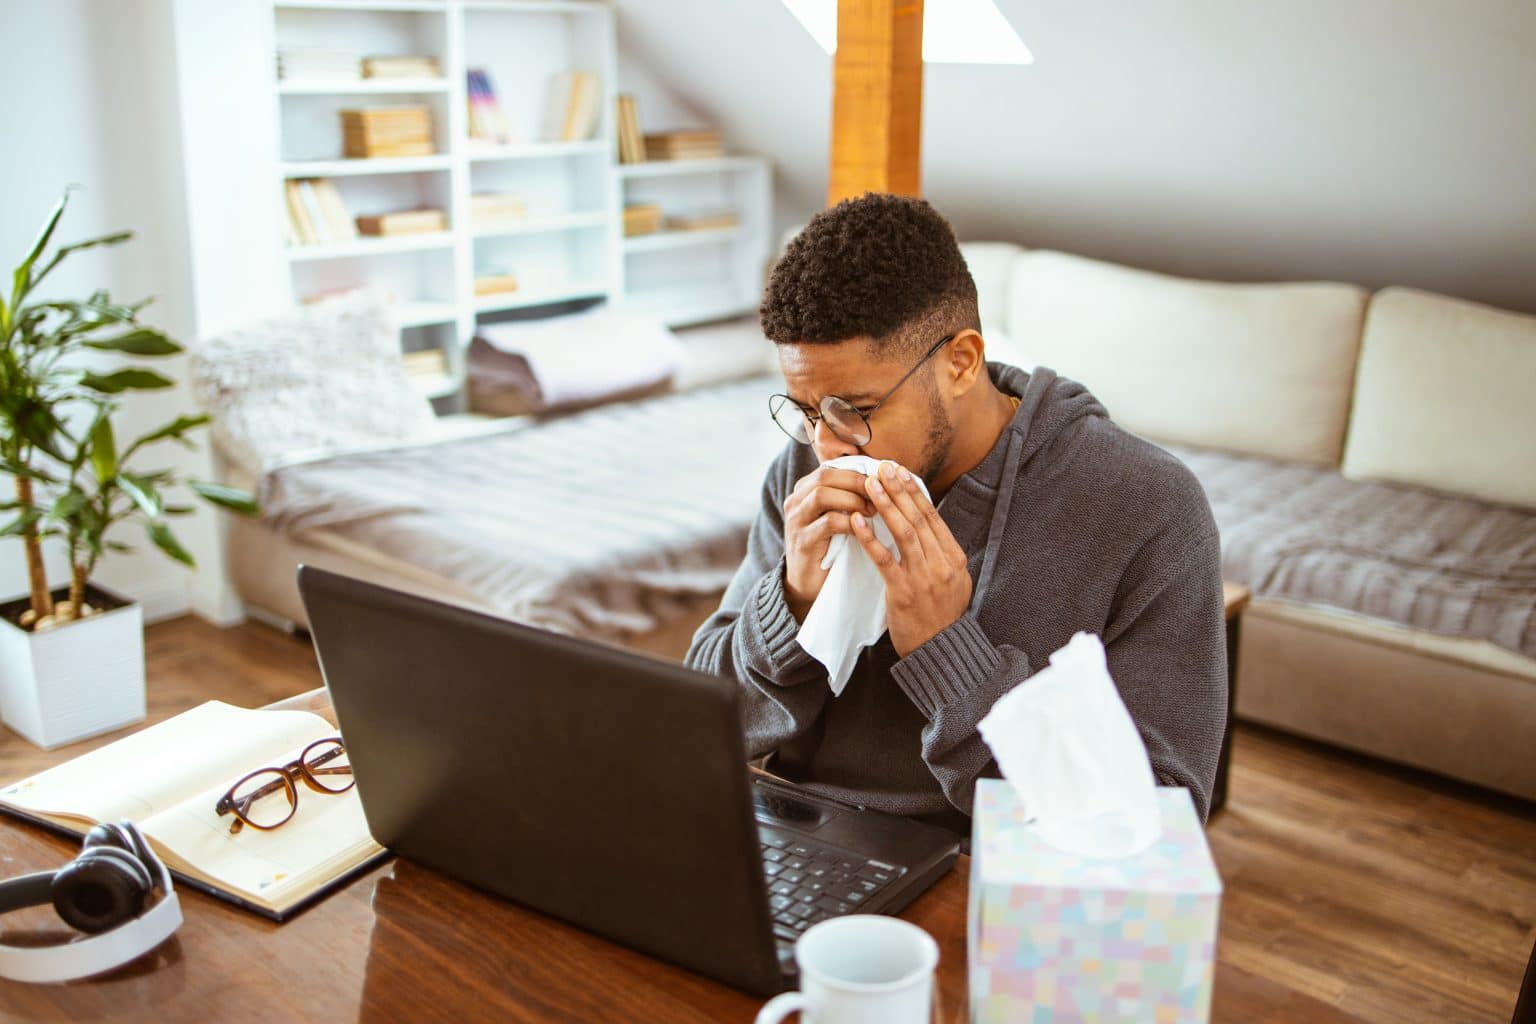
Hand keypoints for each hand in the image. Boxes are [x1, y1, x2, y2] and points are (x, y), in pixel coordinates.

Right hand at [782, 466, 875, 620]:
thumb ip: (848, 495)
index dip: (857, 471)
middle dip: (856, 482)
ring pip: (822, 495)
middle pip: (824, 476)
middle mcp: (795, 501)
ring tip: (873, 511)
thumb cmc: (830, 545)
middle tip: (881, 492)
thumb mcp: (837, 515)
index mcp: (804, 490)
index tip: (881, 481)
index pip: (830, 467)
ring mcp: (796, 521)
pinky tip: (864, 529)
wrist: (808, 583)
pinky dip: (850, 523)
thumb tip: (883, 476)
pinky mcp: (802, 542)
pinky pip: (828, 523)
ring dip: (853, 500)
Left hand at [851, 460, 972, 656]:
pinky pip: (885, 559)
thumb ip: (940, 552)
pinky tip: (857, 520)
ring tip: (869, 484)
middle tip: (882, 467)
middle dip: (899, 489)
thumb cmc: (941, 614)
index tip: (899, 471)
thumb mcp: (953, 580)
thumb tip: (925, 522)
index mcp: (955, 558)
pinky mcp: (903, 592)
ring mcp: (924, 578)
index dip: (914, 491)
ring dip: (886, 505)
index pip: (932, 516)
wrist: (939, 650)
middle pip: (918, 518)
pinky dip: (870, 538)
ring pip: (904, 533)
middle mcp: (942, 564)